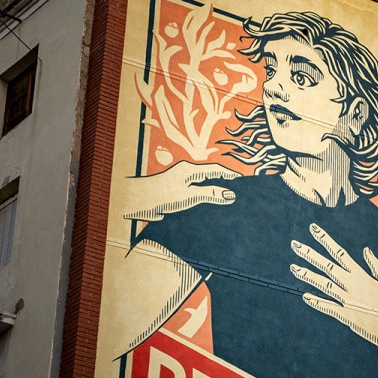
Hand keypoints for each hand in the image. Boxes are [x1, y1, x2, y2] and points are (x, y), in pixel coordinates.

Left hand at [121, 161, 240, 220]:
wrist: (136, 202)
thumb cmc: (161, 195)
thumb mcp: (190, 195)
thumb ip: (210, 194)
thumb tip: (230, 194)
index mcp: (190, 170)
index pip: (215, 169)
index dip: (229, 174)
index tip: (241, 179)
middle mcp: (185, 174)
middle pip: (209, 176)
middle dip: (223, 181)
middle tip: (236, 189)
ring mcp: (179, 184)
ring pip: (201, 186)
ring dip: (212, 191)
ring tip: (225, 200)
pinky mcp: (173, 194)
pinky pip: (193, 194)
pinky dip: (202, 198)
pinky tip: (205, 208)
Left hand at [290, 223, 377, 377]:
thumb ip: (375, 267)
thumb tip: (366, 250)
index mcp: (363, 276)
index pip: (340, 253)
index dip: (326, 240)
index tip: (313, 228)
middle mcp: (353, 286)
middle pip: (327, 266)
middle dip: (310, 254)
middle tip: (294, 244)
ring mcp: (349, 301)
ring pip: (324, 285)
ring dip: (308, 276)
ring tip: (293, 267)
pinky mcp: (348, 316)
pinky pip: (329, 307)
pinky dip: (317, 302)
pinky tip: (305, 296)